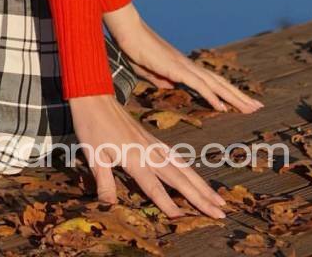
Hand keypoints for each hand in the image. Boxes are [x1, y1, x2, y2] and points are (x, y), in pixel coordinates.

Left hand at [68, 93, 227, 219]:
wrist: (95, 95)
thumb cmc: (91, 124)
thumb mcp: (92, 154)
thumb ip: (104, 181)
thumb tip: (108, 206)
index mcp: (134, 157)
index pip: (153, 185)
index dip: (166, 202)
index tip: (181, 218)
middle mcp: (149, 151)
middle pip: (179, 178)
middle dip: (200, 197)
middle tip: (220, 213)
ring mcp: (153, 144)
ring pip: (183, 167)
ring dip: (201, 184)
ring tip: (218, 200)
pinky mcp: (152, 139)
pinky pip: (177, 157)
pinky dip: (190, 169)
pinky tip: (196, 177)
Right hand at [102, 4, 262, 113]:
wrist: (128, 32)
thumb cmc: (136, 49)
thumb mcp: (149, 70)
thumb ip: (161, 79)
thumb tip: (170, 86)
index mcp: (184, 67)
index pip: (211, 81)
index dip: (227, 92)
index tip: (241, 102)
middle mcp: (189, 66)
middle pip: (220, 82)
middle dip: (240, 96)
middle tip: (257, 107)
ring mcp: (184, 66)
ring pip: (215, 84)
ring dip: (234, 98)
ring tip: (250, 109)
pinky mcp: (176, 69)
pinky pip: (198, 85)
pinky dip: (212, 96)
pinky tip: (223, 107)